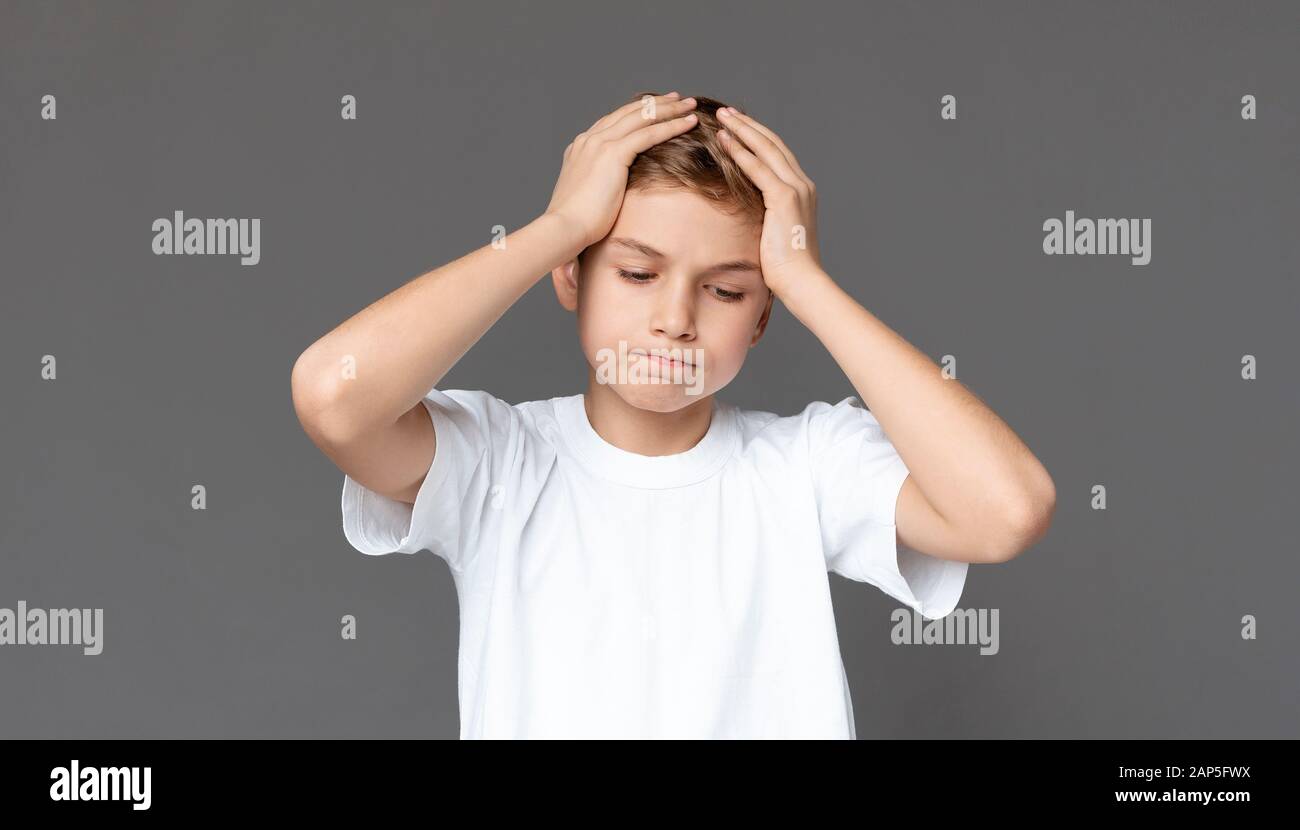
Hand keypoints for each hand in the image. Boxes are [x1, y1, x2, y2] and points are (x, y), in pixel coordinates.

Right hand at [544, 92, 699, 250]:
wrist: (565, 228)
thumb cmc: (577, 223)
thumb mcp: (588, 196)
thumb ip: (599, 184)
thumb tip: (613, 191)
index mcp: (581, 148)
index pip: (614, 121)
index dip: (638, 113)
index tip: (656, 108)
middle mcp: (589, 139)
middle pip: (629, 112)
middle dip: (656, 103)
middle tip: (678, 98)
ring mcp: (599, 143)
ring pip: (642, 117)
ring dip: (669, 109)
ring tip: (690, 104)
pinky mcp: (612, 153)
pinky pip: (649, 133)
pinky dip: (672, 125)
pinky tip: (689, 122)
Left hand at [716, 106, 822, 294]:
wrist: (802, 281)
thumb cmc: (786, 267)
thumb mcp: (773, 234)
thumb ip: (764, 215)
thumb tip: (743, 212)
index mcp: (802, 191)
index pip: (778, 154)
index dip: (758, 137)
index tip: (739, 125)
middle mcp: (802, 184)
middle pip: (773, 143)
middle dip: (748, 125)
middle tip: (727, 111)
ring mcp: (796, 189)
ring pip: (766, 149)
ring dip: (743, 130)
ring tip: (723, 117)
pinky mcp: (785, 198)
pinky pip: (759, 169)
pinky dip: (741, 152)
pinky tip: (726, 141)